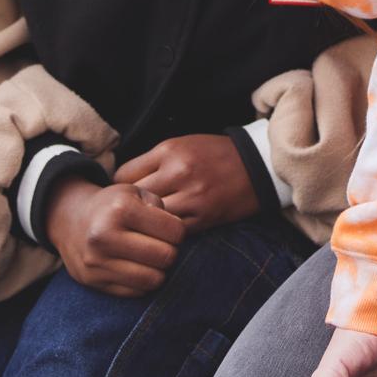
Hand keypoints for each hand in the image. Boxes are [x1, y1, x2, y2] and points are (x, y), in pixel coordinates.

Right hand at [44, 177, 186, 297]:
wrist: (70, 219)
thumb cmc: (113, 205)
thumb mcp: (136, 193)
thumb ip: (162, 209)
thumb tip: (177, 237)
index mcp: (121, 209)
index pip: (175, 232)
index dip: (178, 232)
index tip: (169, 230)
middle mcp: (105, 236)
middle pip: (166, 257)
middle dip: (170, 252)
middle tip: (161, 245)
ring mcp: (96, 261)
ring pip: (152, 280)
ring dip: (157, 271)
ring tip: (150, 258)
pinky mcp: (93, 281)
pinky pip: (135, 292)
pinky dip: (141, 283)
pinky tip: (134, 268)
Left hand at [115, 133, 259, 234]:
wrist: (257, 165)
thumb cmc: (214, 154)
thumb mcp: (182, 144)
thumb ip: (152, 160)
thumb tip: (120, 183)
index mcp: (169, 150)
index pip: (124, 175)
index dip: (119, 187)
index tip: (122, 194)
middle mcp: (179, 172)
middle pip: (133, 199)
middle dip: (128, 207)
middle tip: (128, 212)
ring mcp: (192, 196)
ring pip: (151, 218)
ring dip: (146, 222)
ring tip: (145, 223)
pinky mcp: (204, 217)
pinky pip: (173, 231)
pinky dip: (166, 231)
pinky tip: (165, 229)